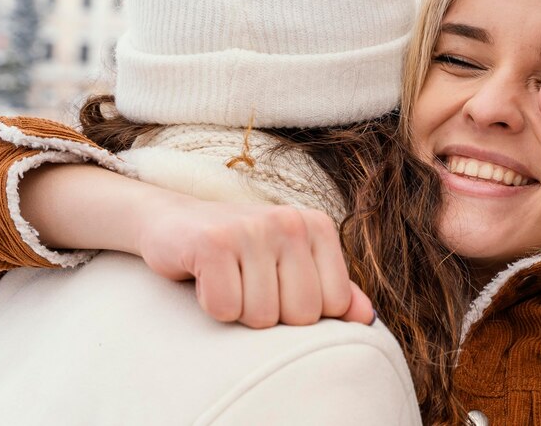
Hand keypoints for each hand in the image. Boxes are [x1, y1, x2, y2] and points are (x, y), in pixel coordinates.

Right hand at [135, 197, 373, 328]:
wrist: (173, 222)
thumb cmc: (241, 253)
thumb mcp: (291, 265)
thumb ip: (333, 290)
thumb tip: (367, 317)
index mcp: (318, 227)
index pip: (334, 305)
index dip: (302, 312)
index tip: (277, 288)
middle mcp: (291, 222)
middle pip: (301, 315)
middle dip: (271, 315)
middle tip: (249, 285)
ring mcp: (252, 229)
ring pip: (262, 317)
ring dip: (238, 311)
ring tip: (228, 279)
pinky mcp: (213, 242)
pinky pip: (226, 309)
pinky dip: (211, 305)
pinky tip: (206, 279)